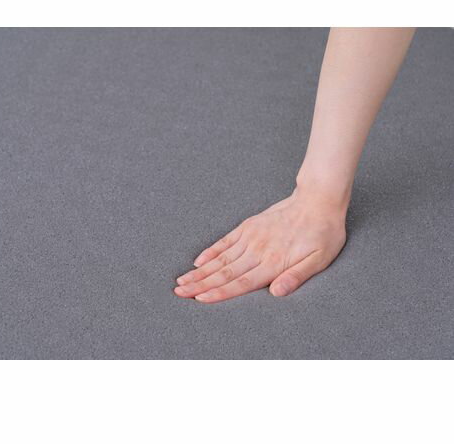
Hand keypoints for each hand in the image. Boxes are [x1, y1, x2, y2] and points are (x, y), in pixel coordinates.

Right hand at [174, 189, 346, 302]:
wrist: (317, 200)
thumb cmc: (322, 233)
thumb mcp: (319, 259)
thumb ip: (296, 276)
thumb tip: (276, 293)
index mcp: (273, 262)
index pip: (241, 282)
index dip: (219, 293)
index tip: (199, 299)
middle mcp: (257, 250)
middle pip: (224, 272)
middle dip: (200, 284)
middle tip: (179, 293)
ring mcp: (251, 237)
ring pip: (221, 258)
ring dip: (200, 271)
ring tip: (181, 280)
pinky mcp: (248, 226)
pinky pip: (225, 241)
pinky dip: (210, 251)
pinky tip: (198, 260)